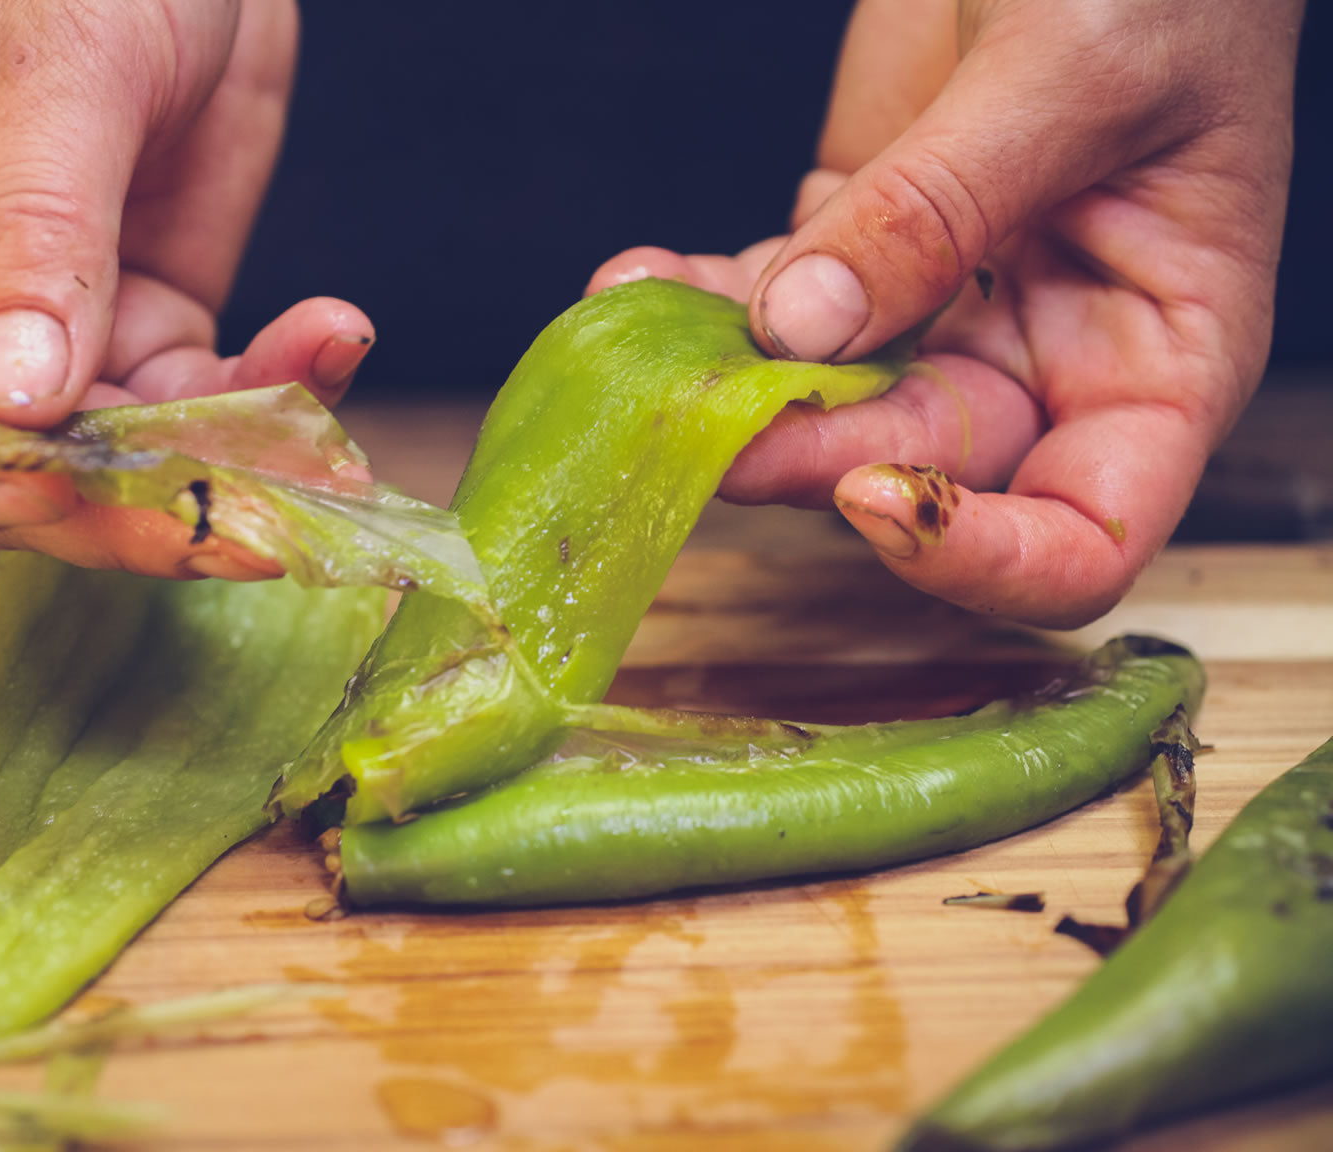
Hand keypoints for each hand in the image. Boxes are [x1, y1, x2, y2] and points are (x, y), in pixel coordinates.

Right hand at [0, 0, 373, 579]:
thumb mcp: (44, 63)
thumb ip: (31, 232)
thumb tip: (14, 399)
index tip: (24, 481)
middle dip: (93, 509)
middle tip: (208, 521)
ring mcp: (39, 324)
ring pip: (100, 464)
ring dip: (205, 478)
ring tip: (302, 465)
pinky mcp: (141, 321)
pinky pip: (196, 403)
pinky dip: (269, 397)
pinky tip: (327, 343)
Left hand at [590, 0, 1301, 626]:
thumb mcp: (1075, 71)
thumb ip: (944, 206)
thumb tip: (810, 328)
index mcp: (1165, 351)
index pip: (1085, 533)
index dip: (982, 558)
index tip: (877, 498)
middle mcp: (1053, 353)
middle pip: (926, 463)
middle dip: (814, 452)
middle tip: (714, 421)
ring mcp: (948, 308)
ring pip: (828, 400)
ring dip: (731, 389)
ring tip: (652, 356)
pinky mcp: (860, 251)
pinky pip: (772, 306)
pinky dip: (702, 302)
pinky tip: (635, 281)